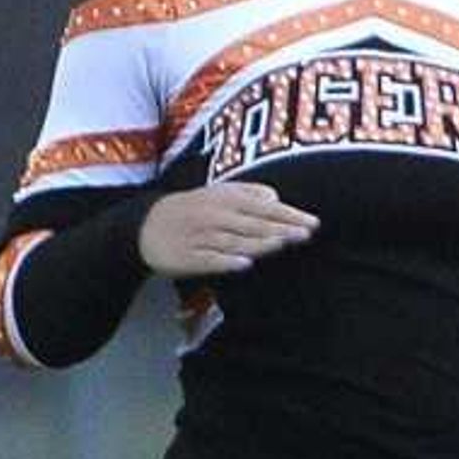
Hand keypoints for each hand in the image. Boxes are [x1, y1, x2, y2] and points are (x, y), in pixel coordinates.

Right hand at [136, 182, 316, 278]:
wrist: (144, 226)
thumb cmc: (193, 209)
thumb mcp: (218, 194)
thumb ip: (249, 194)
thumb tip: (278, 199)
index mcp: (224, 200)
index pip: (263, 207)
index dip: (289, 215)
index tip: (314, 223)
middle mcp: (213, 216)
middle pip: (251, 224)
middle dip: (280, 229)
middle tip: (306, 235)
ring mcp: (198, 238)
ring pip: (233, 241)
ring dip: (258, 243)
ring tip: (282, 244)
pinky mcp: (185, 258)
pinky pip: (208, 260)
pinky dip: (226, 262)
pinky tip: (245, 264)